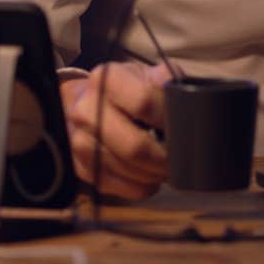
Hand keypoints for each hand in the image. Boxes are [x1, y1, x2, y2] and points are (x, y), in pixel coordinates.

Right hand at [62, 62, 170, 199]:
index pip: (144, 102)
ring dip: (157, 172)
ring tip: (167, 163)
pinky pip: (125, 188)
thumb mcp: (146, 75)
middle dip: (165, 157)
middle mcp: (86, 111)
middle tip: (181, 156)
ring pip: (131, 171)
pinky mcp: (84, 169)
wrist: (88, 104)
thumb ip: (166, 80)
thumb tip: (180, 95)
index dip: (168, 118)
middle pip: (135, 147)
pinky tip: (150, 172)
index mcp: (105, 80)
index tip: (183, 126)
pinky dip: (146, 185)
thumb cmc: (125, 91)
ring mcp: (80, 142)